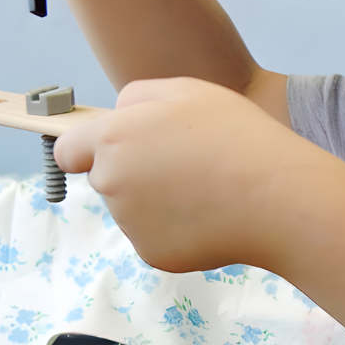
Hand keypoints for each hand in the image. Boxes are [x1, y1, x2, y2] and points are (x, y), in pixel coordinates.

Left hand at [49, 78, 330, 274]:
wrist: (275, 197)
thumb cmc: (236, 136)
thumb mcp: (188, 91)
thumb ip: (137, 97)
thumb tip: (115, 114)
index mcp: (114, 139)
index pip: (68, 151)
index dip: (86, 150)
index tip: (110, 151)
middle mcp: (112, 183)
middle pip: (106, 178)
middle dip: (134, 171)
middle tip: (185, 164)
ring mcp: (131, 224)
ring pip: (132, 209)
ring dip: (156, 200)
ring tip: (205, 188)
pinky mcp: (153, 254)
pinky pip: (155, 237)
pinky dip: (176, 229)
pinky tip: (210, 215)